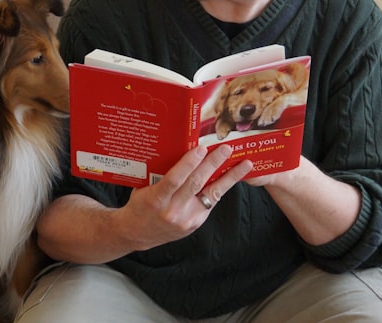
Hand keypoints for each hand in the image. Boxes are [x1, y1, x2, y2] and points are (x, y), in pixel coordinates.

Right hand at [116, 144, 252, 250]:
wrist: (137, 233)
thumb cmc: (140, 204)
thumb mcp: (144, 187)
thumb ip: (159, 173)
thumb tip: (178, 150)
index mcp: (156, 199)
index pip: (175, 179)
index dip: (188, 164)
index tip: (200, 148)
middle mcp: (172, 211)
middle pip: (196, 184)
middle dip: (213, 164)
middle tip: (226, 149)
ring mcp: (186, 219)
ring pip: (211, 194)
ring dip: (229, 177)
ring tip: (244, 164)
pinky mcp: (196, 223)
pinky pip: (210, 201)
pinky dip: (221, 187)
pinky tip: (233, 176)